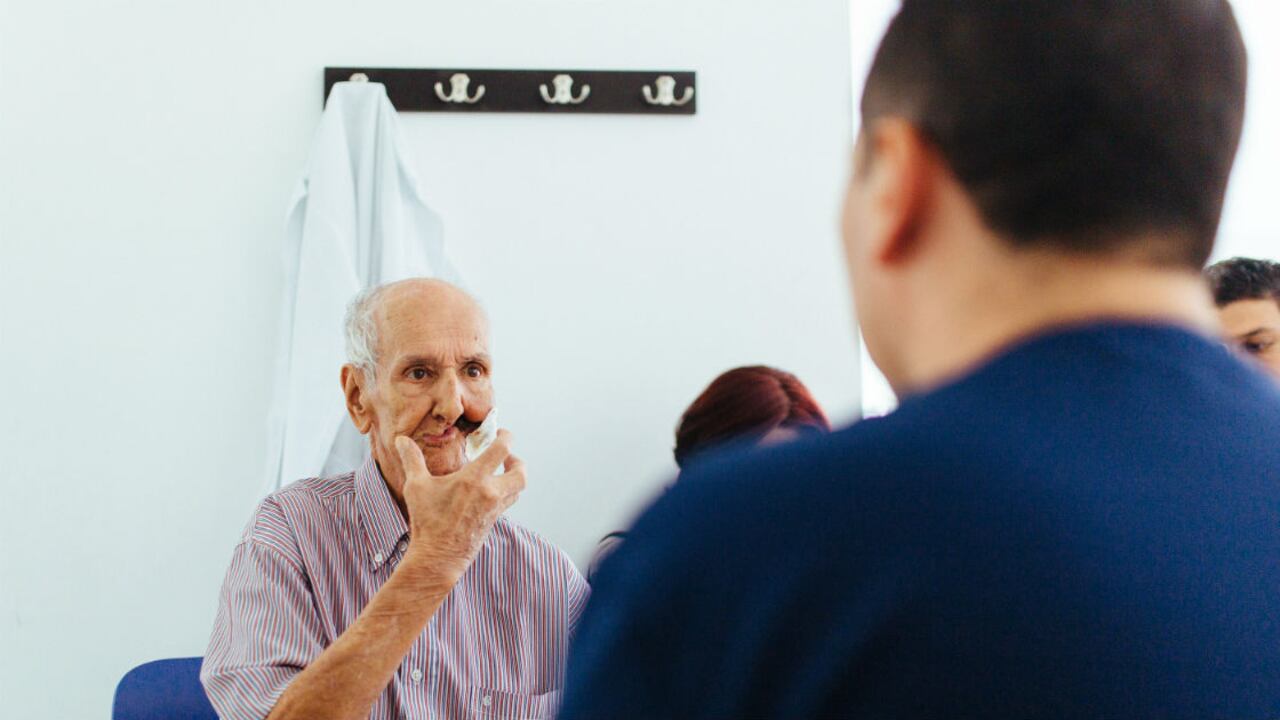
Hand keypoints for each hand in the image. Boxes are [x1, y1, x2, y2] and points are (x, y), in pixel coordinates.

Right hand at [393, 430, 525, 580]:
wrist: (438, 558)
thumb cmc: (427, 522)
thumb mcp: (416, 487)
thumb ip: (412, 459)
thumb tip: (401, 440)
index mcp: (474, 479)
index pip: (502, 449)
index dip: (506, 437)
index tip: (501, 433)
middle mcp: (490, 493)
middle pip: (520, 472)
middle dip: (517, 460)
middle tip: (507, 455)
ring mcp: (494, 509)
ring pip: (517, 489)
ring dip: (513, 477)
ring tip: (500, 471)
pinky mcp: (493, 521)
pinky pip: (507, 502)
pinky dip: (504, 492)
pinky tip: (488, 491)